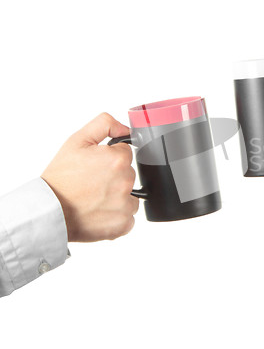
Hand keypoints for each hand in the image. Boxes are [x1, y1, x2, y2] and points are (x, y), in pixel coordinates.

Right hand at [42, 113, 138, 241]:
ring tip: (95, 198)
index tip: (96, 167)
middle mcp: (125, 182)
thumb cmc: (60, 178)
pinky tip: (99, 212)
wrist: (48, 210)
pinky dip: (116, 216)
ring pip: (130, 196)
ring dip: (117, 197)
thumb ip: (104, 125)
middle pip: (129, 175)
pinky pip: (127, 217)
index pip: (126, 154)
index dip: (110, 158)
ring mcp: (125, 205)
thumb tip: (125, 128)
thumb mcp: (77, 141)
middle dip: (114, 177)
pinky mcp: (123, 224)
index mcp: (118, 160)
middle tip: (92, 183)